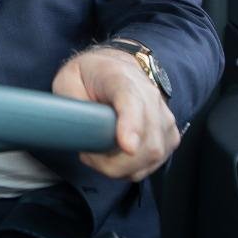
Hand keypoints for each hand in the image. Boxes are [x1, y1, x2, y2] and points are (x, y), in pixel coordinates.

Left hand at [52, 47, 178, 182]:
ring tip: (98, 154)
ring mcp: (164, 116)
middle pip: (147, 140)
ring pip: (152, 155)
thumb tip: (77, 128)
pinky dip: (133, 168)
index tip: (127, 147)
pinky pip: (155, 162)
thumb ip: (71, 103)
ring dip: (122, 167)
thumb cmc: (88, 77)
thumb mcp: (68, 80)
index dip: (131, 125)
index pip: (132, 102)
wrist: (114, 69)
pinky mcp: (169, 135)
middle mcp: (150, 95)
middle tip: (87, 156)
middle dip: (116, 162)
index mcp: (121, 78)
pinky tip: (115, 158)